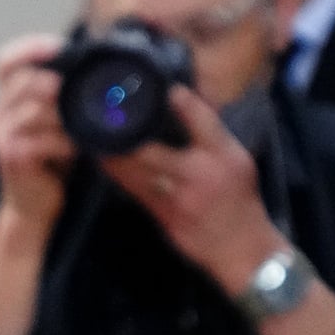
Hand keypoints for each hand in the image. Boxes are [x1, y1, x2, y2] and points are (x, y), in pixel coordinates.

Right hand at [0, 34, 74, 232]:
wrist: (31, 207)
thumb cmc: (49, 162)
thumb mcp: (54, 123)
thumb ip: (63, 98)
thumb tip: (101, 72)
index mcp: (9, 101)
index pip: (5, 61)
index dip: (29, 48)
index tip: (57, 46)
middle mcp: (0, 115)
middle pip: (24, 80)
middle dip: (56, 82)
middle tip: (87, 91)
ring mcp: (4, 137)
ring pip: (34, 109)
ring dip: (66, 113)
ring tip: (91, 120)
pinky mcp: (14, 158)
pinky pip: (42, 140)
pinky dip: (66, 141)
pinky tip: (82, 146)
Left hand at [100, 85, 287, 291]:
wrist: (242, 247)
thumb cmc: (240, 197)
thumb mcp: (238, 159)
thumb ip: (211, 133)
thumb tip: (182, 101)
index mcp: (224, 156)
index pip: (202, 121)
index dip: (181, 101)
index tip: (161, 87)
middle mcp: (200, 174)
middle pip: (152, 149)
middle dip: (126, 133)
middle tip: (106, 113)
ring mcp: (177, 197)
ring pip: (134, 171)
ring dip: (111, 152)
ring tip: (92, 132)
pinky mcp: (161, 214)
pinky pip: (132, 189)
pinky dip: (116, 172)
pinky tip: (101, 158)